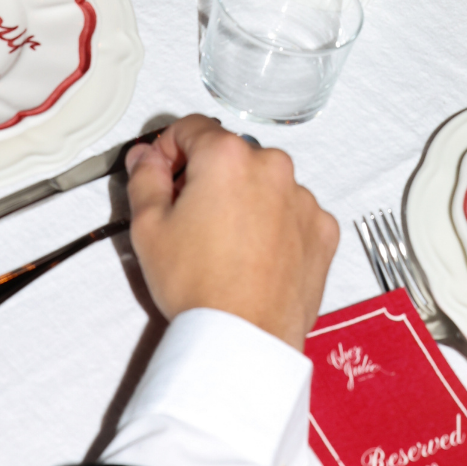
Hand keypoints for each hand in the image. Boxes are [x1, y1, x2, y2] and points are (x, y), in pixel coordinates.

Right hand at [125, 116, 338, 350]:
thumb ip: (144, 178)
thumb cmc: (197, 286)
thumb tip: (145, 156)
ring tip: (226, 245)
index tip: (163, 174)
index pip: (191, 128)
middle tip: (191, 220)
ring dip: (247, 199)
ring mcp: (302, 196)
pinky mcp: (322, 227)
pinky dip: (277, 225)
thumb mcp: (148, 228)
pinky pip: (294, 212)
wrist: (244, 338)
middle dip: (209, 177)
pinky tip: (257, 256)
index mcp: (227, 156)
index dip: (169, 149)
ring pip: (265, 183)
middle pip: (232, 156)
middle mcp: (272, 166)